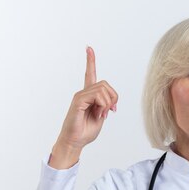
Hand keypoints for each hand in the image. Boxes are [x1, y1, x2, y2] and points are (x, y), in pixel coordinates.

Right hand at [50, 46, 117, 167]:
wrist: (74, 142)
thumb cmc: (85, 132)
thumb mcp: (101, 117)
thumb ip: (106, 106)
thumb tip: (111, 102)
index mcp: (89, 95)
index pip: (90, 74)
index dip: (90, 61)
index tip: (88, 48)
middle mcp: (83, 93)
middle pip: (105, 84)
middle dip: (113, 98)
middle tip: (110, 112)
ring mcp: (80, 96)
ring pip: (103, 90)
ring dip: (108, 104)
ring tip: (102, 115)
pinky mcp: (78, 101)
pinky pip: (97, 96)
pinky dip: (103, 106)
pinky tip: (99, 114)